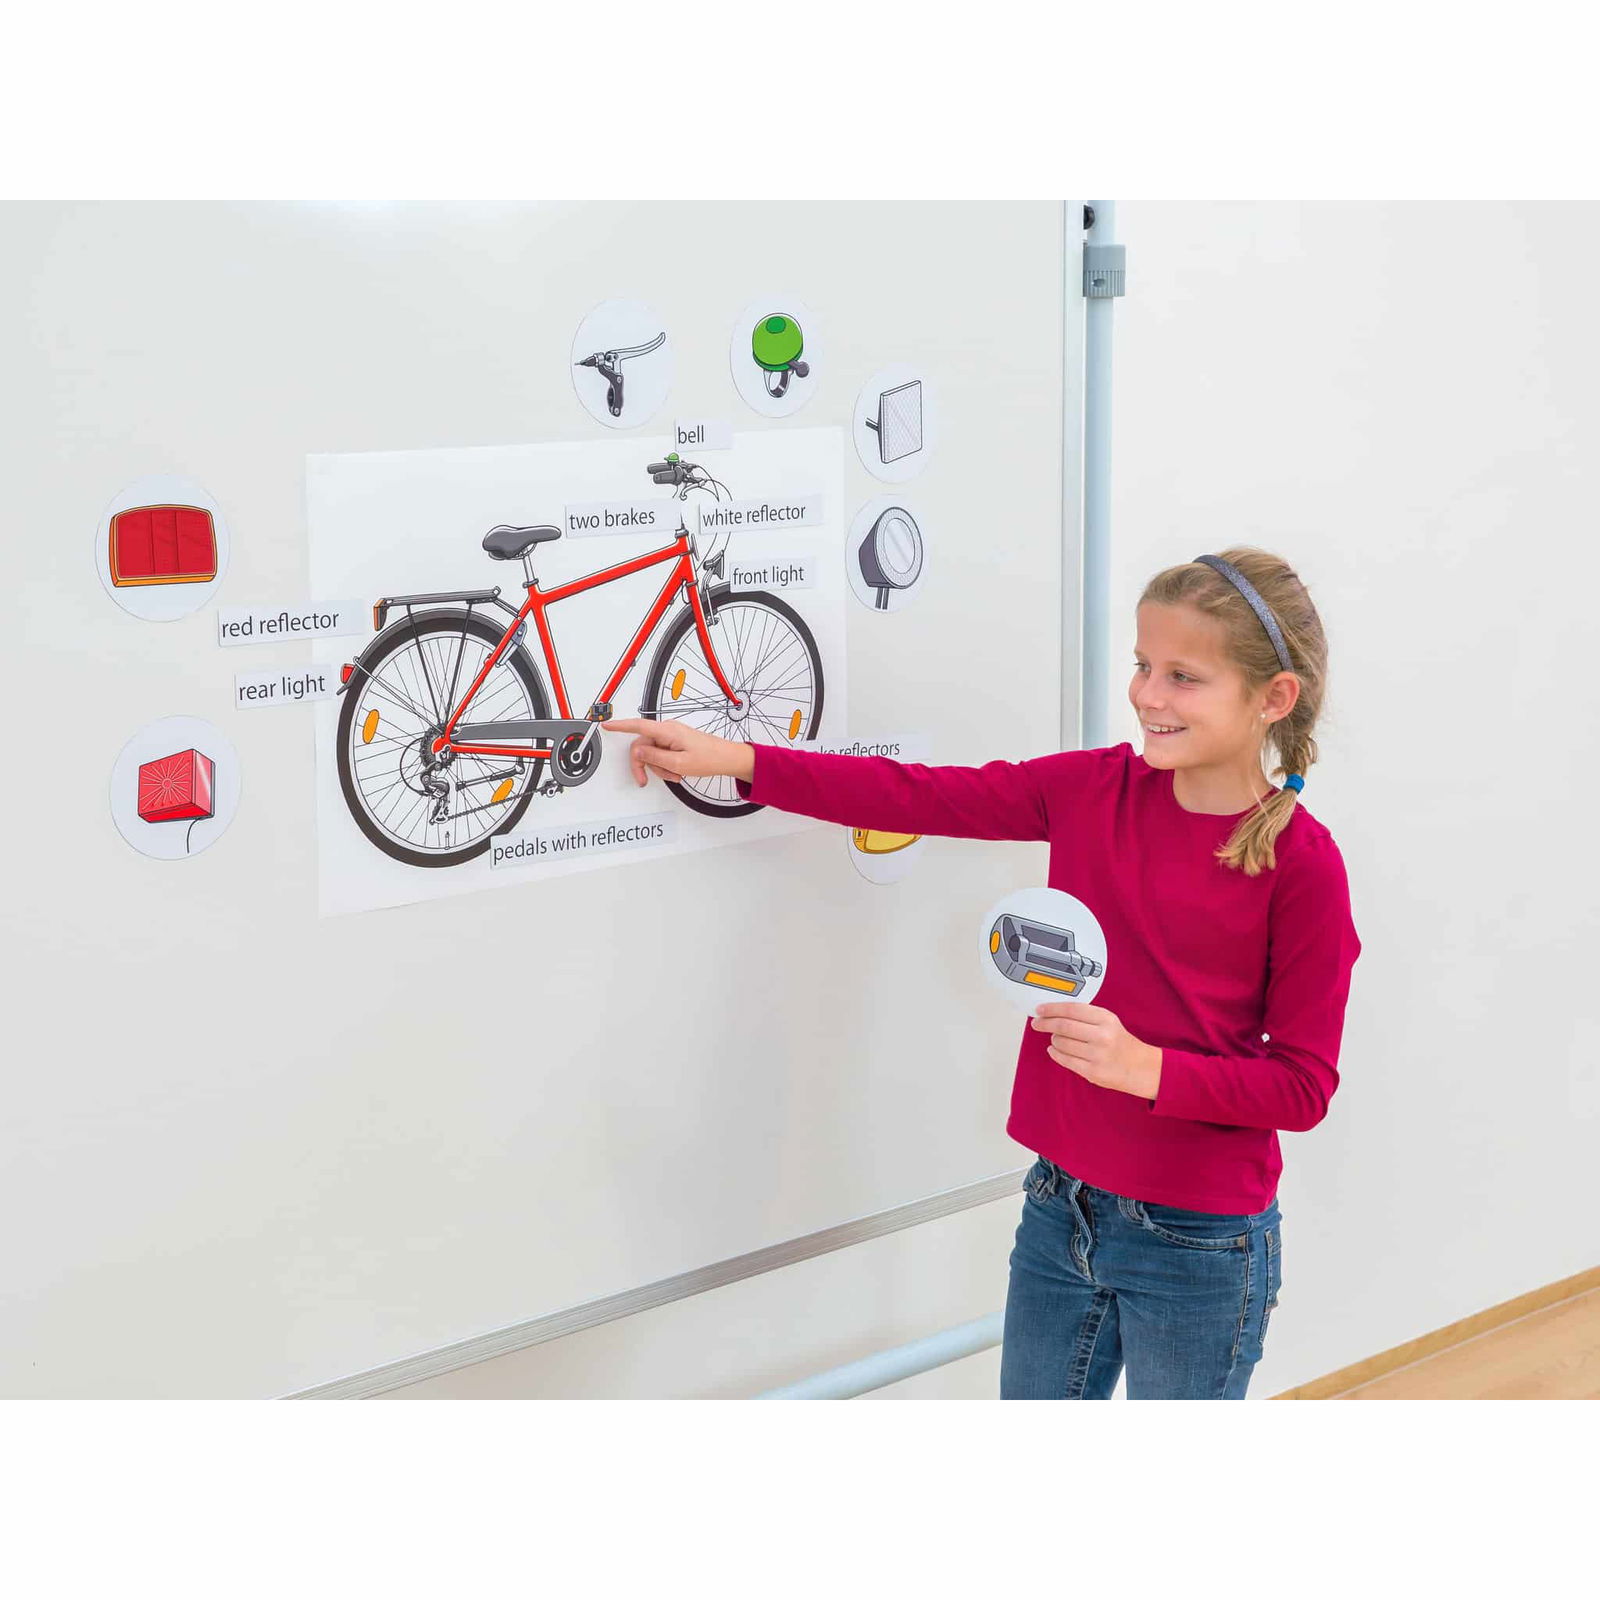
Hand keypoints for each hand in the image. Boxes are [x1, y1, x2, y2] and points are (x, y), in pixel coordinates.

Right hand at [601, 717, 754, 787]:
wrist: (727, 758)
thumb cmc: (708, 759)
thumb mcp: (678, 763)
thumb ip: (654, 757)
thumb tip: (637, 751)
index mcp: (667, 731)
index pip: (637, 725)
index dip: (620, 726)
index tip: (606, 725)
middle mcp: (668, 730)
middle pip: (642, 745)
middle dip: (644, 764)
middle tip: (644, 780)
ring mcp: (672, 736)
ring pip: (652, 752)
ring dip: (659, 767)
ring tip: (674, 775)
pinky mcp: (675, 742)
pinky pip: (662, 753)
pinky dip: (666, 765)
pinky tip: (677, 772)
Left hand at [1030, 1002, 1161, 1100]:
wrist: (1140, 1067)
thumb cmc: (1119, 1041)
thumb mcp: (1108, 1021)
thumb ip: (1084, 1016)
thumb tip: (1052, 1012)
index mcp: (1105, 1019)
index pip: (1071, 1009)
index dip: (1052, 1009)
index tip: (1039, 1009)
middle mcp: (1102, 1036)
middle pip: (1063, 1026)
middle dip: (1045, 1023)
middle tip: (1037, 1023)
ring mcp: (1097, 1055)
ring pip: (1061, 1043)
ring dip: (1053, 1040)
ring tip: (1055, 1039)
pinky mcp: (1092, 1072)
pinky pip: (1065, 1060)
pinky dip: (1055, 1053)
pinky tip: (1054, 1050)